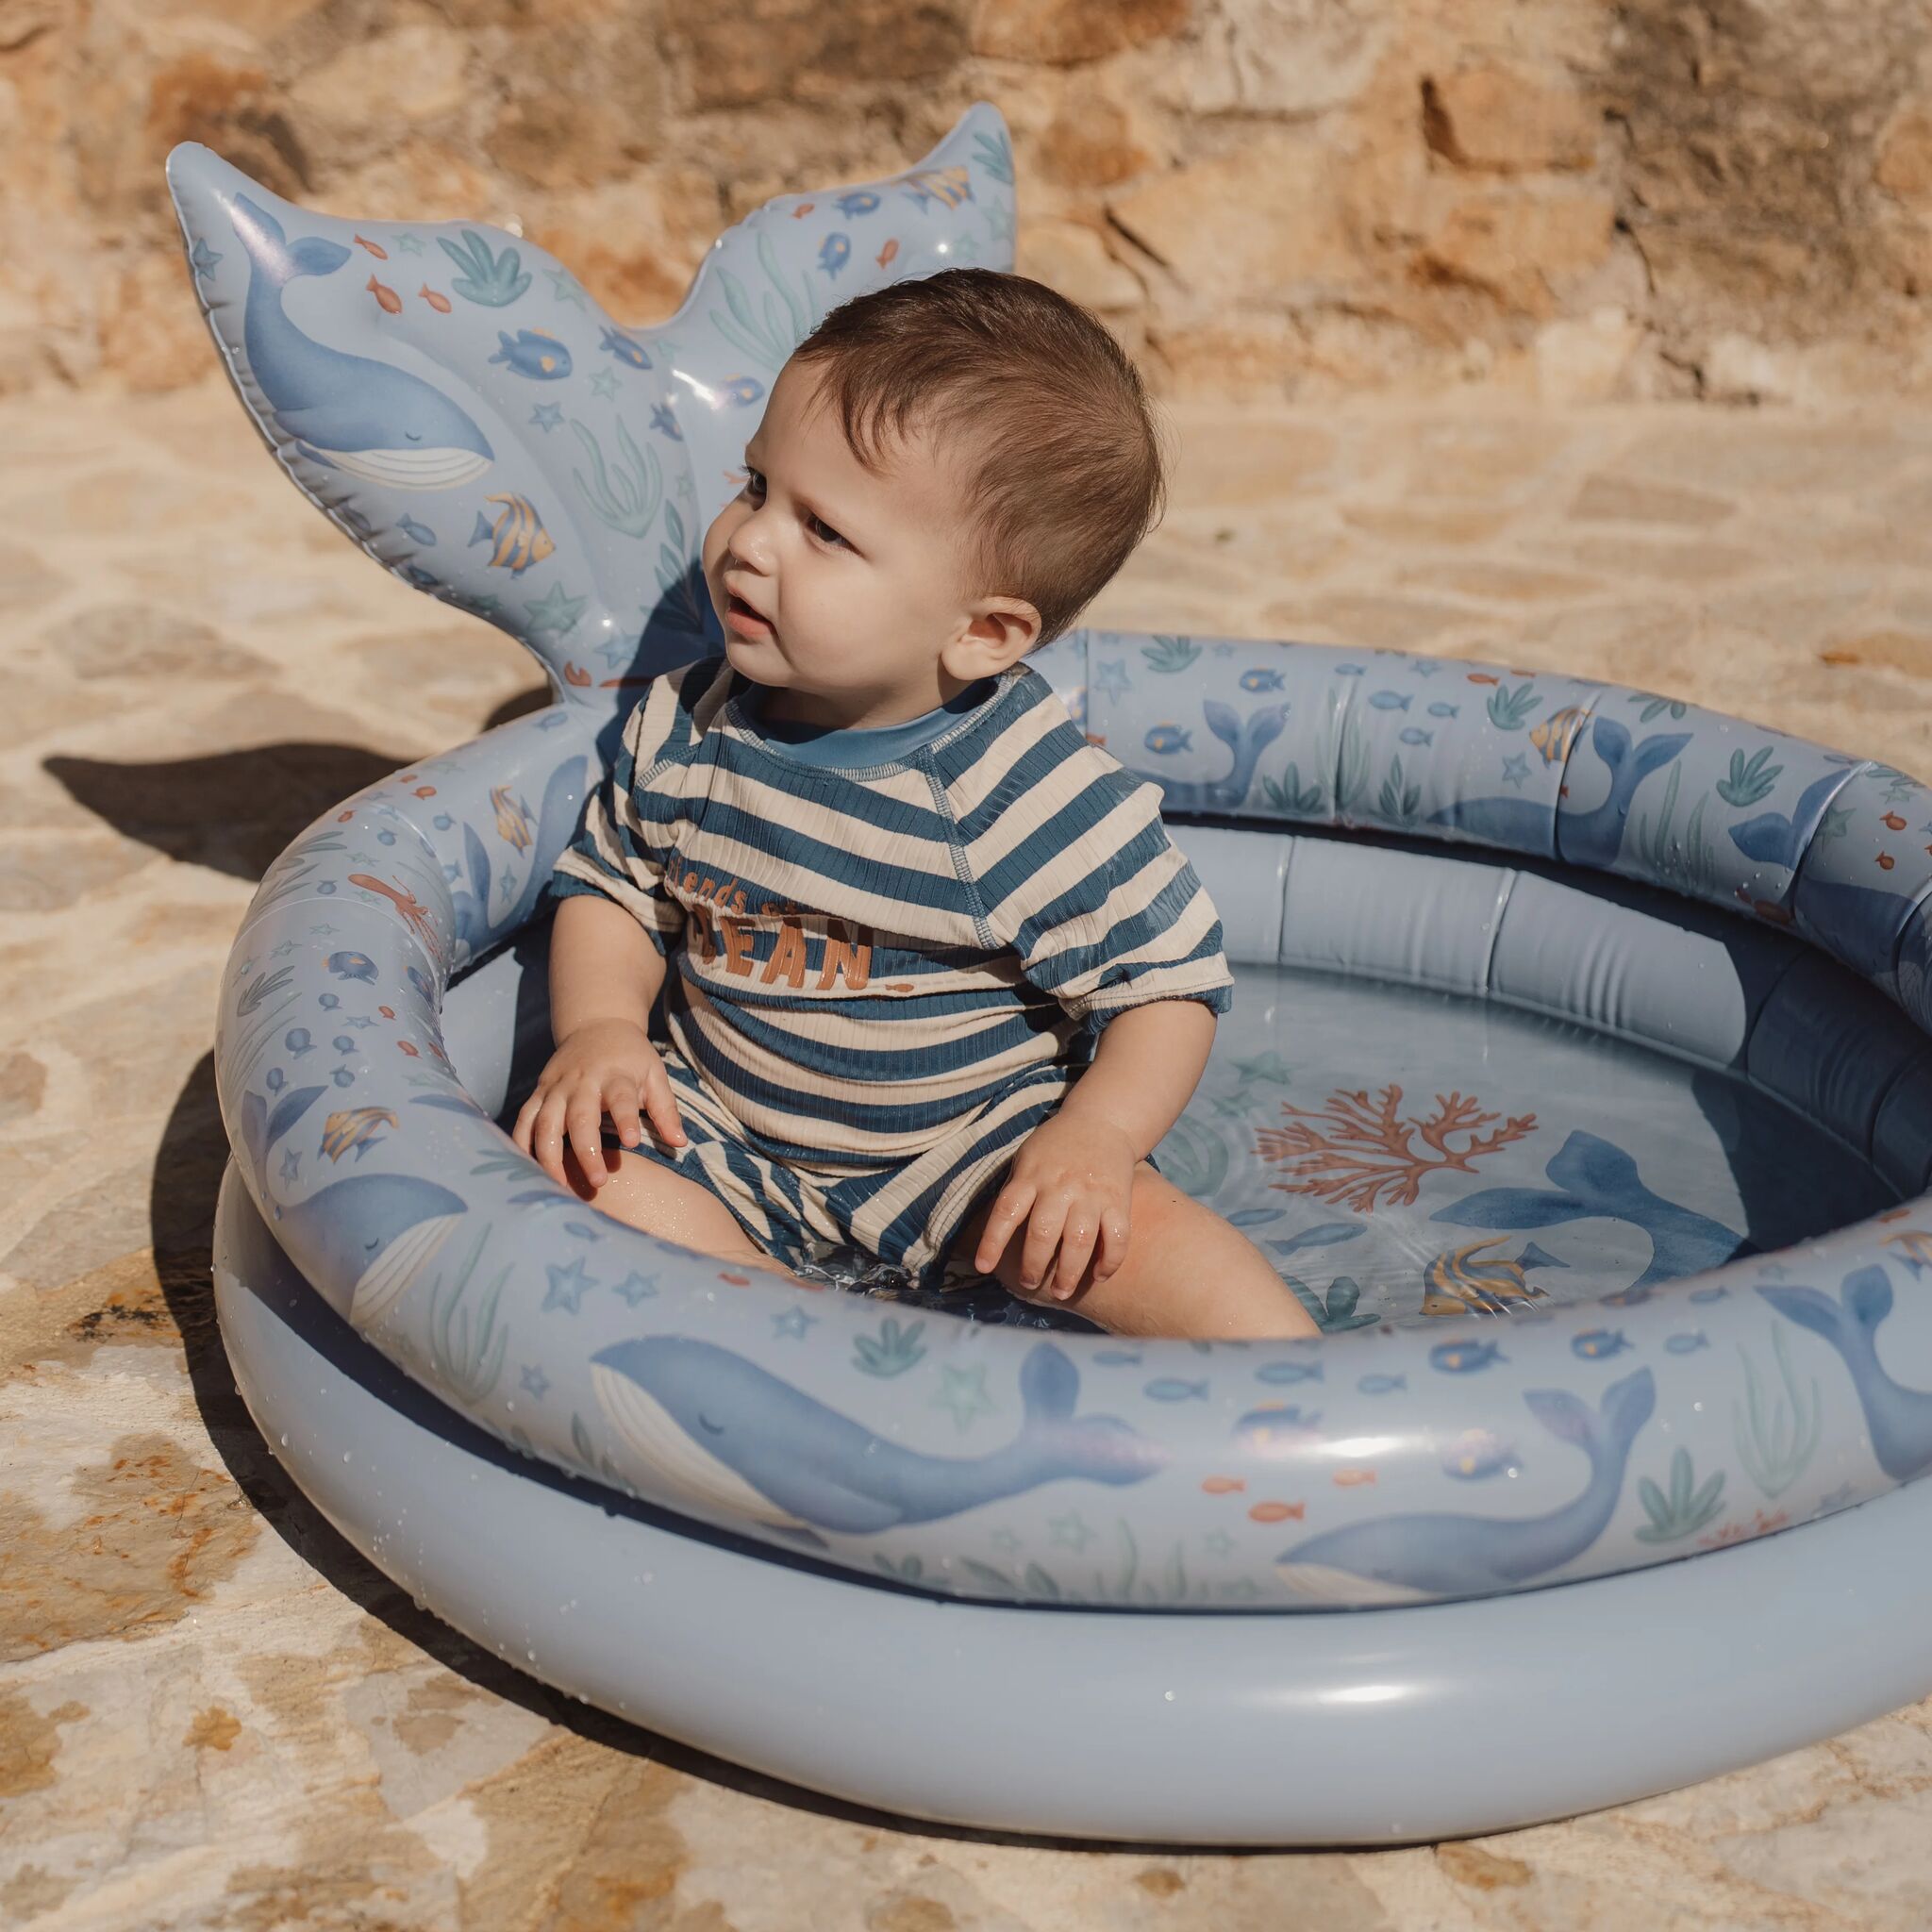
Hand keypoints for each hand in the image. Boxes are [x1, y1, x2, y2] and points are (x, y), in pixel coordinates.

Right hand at [512, 1017, 684, 1188]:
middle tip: (598, 1181)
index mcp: (615, 1075)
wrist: (597, 1024)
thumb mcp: (654, 1074)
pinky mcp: (539, 1092)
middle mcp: (582, 1081)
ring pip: (545, 1122)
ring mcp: (556, 1087)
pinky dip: (521, 1144)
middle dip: (586, 1151)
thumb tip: (680, 1144)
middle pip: (579, 1117)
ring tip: (560, 1186)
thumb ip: (665, 1110)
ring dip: (549, 1156)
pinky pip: (524, 1120)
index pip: (620, 1097)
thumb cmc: (631, 1057)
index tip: (633, 1142)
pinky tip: (526, 1170)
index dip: (625, 1118)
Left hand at [972, 1113, 1136, 1298]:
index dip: (992, 1242)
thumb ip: (1016, 1191)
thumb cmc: (1056, 1147)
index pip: (1006, 1211)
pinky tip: (1099, 1276)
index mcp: (1031, 1175)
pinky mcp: (1118, 1199)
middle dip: (1033, 1266)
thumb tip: (993, 1235)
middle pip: (1043, 1232)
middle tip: (1029, 1283)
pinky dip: (1110, 1260)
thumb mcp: (1027, 1158)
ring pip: (1080, 1240)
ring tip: (1061, 1292)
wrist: (1103, 1121)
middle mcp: (1059, 1186)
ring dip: (1069, 1273)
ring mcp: (1091, 1194)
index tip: (983, 1267)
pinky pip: (1117, 1236)